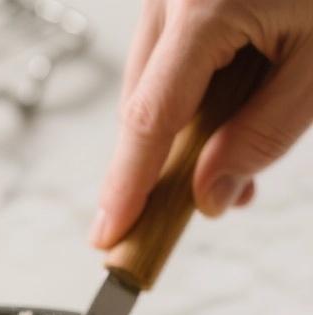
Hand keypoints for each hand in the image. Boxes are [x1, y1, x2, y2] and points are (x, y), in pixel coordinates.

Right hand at [91, 0, 312, 248]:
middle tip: (219, 197)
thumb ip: (262, 137)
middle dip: (169, 162)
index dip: (127, 186)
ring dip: (185, 126)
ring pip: (154, 80)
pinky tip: (236, 98)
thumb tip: (208, 196)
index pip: (149, 118)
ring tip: (239, 144)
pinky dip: (194, 87)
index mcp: (203, 5)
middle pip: (142, 104)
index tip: (109, 235)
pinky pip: (171, 50)